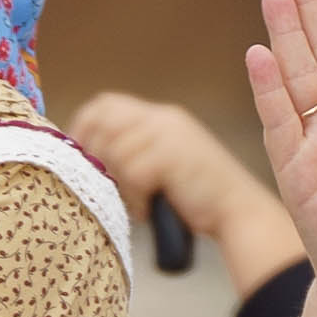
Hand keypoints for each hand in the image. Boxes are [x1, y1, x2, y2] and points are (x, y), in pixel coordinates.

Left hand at [66, 92, 307, 291]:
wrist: (238, 212)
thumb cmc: (197, 198)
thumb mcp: (163, 164)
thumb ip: (133, 152)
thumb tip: (85, 158)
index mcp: (162, 117)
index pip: (106, 104)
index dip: (83, 125)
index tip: (78, 154)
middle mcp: (164, 119)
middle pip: (104, 123)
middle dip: (95, 155)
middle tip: (105, 184)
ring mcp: (169, 135)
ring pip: (115, 152)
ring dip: (119, 184)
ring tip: (137, 203)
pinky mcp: (171, 157)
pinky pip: (132, 174)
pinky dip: (135, 198)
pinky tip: (148, 210)